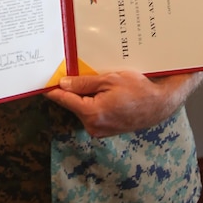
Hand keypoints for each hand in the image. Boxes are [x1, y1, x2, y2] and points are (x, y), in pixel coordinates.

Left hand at [45, 70, 202, 137]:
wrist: (160, 105)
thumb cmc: (138, 89)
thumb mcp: (109, 79)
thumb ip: (84, 82)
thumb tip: (63, 84)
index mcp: (92, 113)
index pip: (65, 99)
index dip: (52, 90)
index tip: (42, 82)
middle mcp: (93, 125)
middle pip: (73, 103)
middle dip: (71, 89)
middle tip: (68, 72)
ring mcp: (100, 130)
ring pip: (83, 108)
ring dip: (84, 95)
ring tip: (93, 80)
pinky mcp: (106, 130)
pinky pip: (93, 113)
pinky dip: (93, 102)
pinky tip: (101, 91)